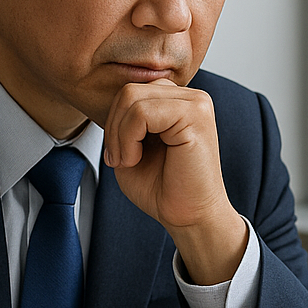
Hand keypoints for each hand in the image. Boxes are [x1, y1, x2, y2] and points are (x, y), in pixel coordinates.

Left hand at [103, 80, 247, 284]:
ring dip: (119, 135)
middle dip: (113, 127)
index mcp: (177, 101)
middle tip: (120, 159)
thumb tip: (111, 101)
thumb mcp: (132, 146)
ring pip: (131, 98)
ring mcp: (196, 103)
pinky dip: (128, 138)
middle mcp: (190, 96)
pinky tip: (136, 158)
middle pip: (128, 90)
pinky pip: (141, 112)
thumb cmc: (164, 189)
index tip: (118, 155)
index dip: (114, 122)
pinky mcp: (195, 115)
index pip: (130, 90)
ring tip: (129, 160)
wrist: (189, 217)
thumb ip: (124, 120)